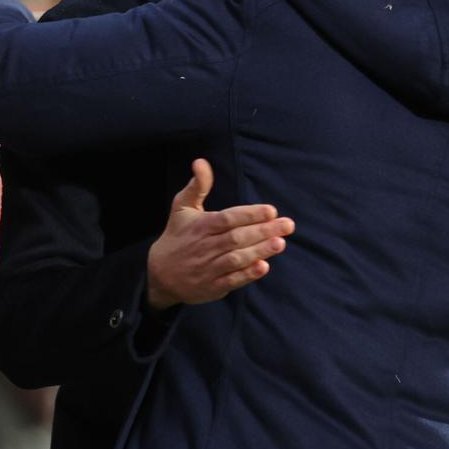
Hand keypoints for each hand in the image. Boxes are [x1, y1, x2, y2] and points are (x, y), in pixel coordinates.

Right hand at [146, 159, 294, 310]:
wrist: (160, 274)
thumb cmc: (177, 235)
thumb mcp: (182, 207)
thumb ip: (197, 186)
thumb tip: (201, 162)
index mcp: (201, 226)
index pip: (228, 218)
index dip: (249, 214)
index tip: (271, 210)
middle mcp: (205, 247)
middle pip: (237, 238)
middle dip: (263, 231)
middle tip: (288, 225)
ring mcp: (209, 268)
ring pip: (236, 258)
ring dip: (259, 251)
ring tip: (280, 243)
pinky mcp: (213, 286)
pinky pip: (231, 280)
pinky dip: (247, 275)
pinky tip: (263, 267)